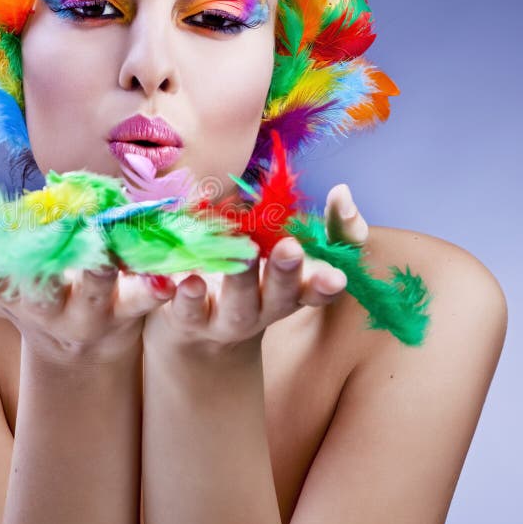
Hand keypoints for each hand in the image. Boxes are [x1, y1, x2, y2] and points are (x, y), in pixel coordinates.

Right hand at [0, 214, 173, 364]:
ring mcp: (95, 312)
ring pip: (102, 299)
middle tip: (69, 249)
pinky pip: (150, 298)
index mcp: (16, 297)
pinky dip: (162, 288)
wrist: (84, 346)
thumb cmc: (33, 301)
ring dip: (111, 282)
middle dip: (47, 275)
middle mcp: (52, 309)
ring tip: (122, 264)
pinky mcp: (134, 308)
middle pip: (47, 294)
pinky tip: (177, 277)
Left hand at [142, 183, 369, 360]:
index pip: (316, 291)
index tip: (336, 276)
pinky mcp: (187, 318)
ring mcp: (224, 318)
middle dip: (285, 273)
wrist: (201, 331)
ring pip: (235, 306)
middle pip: (277, 297)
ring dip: (239, 282)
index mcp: (289, 292)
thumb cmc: (255, 278)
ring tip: (239, 258)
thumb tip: (342, 192)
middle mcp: (262, 309)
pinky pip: (185, 310)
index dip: (326, 285)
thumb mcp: (284, 251)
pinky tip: (180, 280)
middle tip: (290, 249)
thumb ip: (322, 225)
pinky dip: (182, 295)